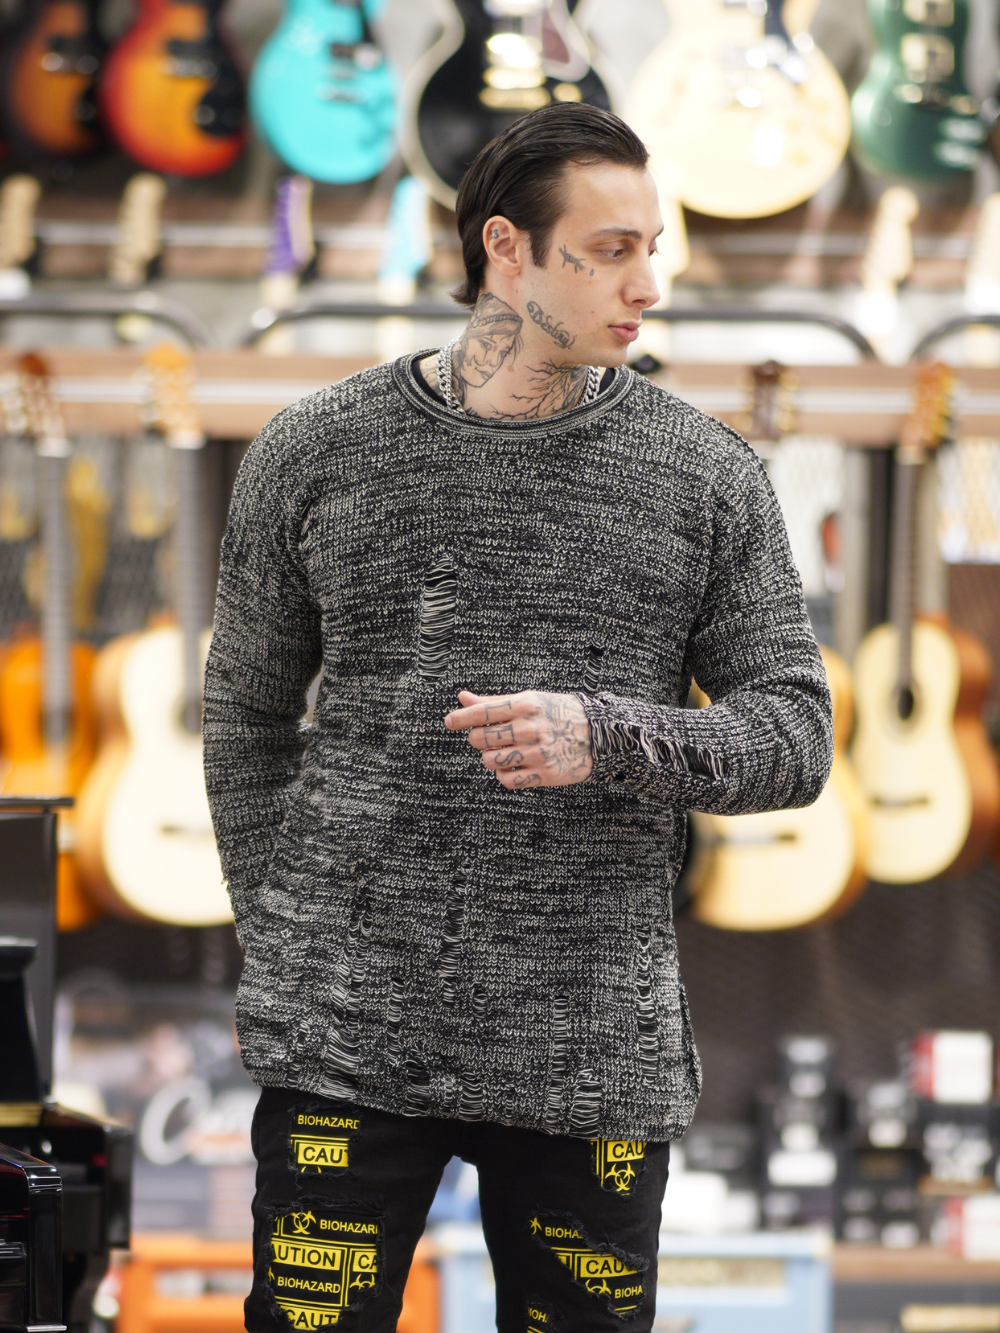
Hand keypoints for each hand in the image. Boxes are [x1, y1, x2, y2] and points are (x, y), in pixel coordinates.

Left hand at [444, 689, 592, 789]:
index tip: (449, 721)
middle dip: (479, 738)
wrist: (600, 737)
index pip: (482, 712)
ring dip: (491, 757)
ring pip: (490, 761)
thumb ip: (495, 702)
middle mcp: (531, 728)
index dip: (460, 718)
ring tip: (505, 751)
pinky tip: (513, 765)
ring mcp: (538, 753)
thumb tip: (463, 699)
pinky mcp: (545, 775)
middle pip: (480, 738)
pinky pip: (506, 780)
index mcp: (527, 705)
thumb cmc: (560, 714)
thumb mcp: (531, 701)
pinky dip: (504, 774)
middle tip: (490, 737)